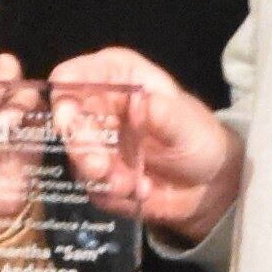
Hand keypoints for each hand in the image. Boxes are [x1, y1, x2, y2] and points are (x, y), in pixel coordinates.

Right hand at [48, 48, 242, 243]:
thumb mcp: (188, 123)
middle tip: (102, 169)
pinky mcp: (97, 177)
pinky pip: (92, 188)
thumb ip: (166, 115)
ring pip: (75, 159)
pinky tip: (142, 192)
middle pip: (66, 122)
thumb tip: (147, 104)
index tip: (67, 126)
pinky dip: (115, 195)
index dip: (62, 99)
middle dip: (82, 149)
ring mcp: (95, 144)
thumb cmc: (198, 136)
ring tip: (133, 185)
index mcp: (116, 77)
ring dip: (103, 177)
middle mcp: (98, 107)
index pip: (71, 77)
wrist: (208, 182)